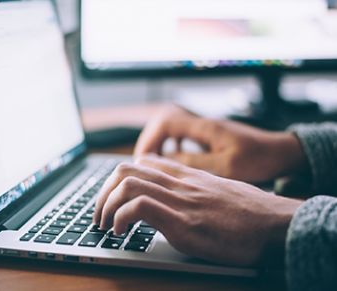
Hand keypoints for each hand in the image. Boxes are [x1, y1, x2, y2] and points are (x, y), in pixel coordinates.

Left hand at [94, 155, 301, 265]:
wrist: (275, 224)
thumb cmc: (250, 212)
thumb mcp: (218, 191)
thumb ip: (194, 190)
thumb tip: (178, 200)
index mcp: (186, 176)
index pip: (142, 162)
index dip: (119, 178)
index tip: (113, 197)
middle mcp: (179, 183)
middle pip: (126, 169)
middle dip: (103, 192)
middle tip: (100, 213)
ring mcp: (180, 200)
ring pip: (127, 183)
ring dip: (105, 205)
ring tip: (105, 225)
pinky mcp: (183, 222)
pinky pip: (139, 207)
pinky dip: (120, 218)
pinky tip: (120, 232)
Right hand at [135, 105, 306, 182]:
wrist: (280, 152)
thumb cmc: (258, 158)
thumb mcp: (226, 166)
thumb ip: (195, 162)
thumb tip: (166, 161)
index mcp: (205, 127)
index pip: (166, 123)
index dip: (150, 139)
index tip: (143, 159)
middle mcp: (202, 124)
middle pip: (164, 122)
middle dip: (150, 141)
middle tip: (143, 162)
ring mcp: (206, 128)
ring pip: (172, 128)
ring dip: (159, 142)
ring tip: (153, 161)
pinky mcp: (210, 136)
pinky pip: (182, 135)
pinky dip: (172, 144)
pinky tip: (173, 158)